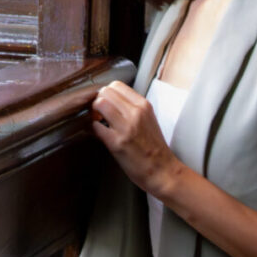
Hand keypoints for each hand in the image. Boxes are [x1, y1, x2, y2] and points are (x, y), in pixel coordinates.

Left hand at [91, 80, 179, 202]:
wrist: (162, 171)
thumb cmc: (155, 148)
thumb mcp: (148, 119)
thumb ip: (133, 107)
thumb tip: (114, 100)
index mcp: (143, 106)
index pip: (117, 85)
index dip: (107, 93)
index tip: (107, 102)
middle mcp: (135, 113)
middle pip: (105, 91)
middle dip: (98, 100)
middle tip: (99, 112)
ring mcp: (126, 127)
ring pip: (99, 104)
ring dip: (94, 112)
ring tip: (98, 121)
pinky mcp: (117, 143)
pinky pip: (96, 126)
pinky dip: (93, 129)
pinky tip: (100, 134)